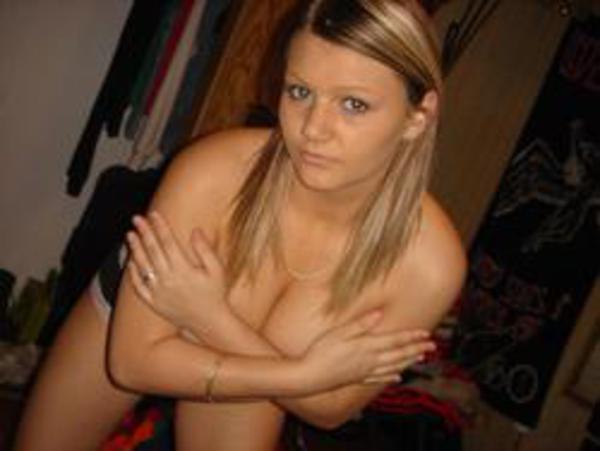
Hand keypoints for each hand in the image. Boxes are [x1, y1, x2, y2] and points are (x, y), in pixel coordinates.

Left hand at [126, 211, 229, 335]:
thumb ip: (205, 249)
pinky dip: (133, 273)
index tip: (154, 214)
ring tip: (130, 234)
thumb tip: (195, 230)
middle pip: (153, 250)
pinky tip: (131, 261)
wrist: (209, 322)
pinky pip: (139, 286)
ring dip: (135, 248)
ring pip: (143, 266)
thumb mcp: (217, 270)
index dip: (160, 226)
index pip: (168, 242)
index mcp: (184, 270)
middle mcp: (168, 280)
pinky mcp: (154, 303)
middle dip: (144, 232)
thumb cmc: (215, 294)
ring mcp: (158, 292)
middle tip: (137, 218)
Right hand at [301, 311, 435, 390]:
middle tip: (432, 347)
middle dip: (417, 349)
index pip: (395, 340)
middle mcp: (369, 361)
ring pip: (393, 367)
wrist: (308, 377)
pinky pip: (380, 379)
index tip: (426, 334)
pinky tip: (397, 377)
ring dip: (409, 362)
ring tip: (421, 358)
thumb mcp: (338, 333)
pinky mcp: (357, 380)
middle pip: (399, 354)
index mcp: (366, 347)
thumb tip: (379, 314)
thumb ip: (360, 324)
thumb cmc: (320, 352)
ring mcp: (364, 372)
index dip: (411, 337)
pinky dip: (391, 377)